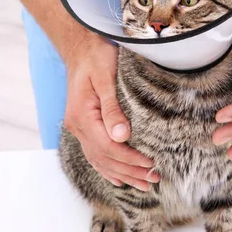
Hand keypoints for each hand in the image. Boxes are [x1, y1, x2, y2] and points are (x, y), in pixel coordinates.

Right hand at [63, 35, 158, 190]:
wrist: (81, 46)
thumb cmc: (96, 57)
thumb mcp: (105, 78)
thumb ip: (112, 108)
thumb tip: (122, 137)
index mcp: (82, 115)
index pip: (108, 147)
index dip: (130, 159)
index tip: (150, 165)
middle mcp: (77, 126)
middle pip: (104, 158)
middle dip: (129, 171)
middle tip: (153, 180)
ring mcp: (79, 127)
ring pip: (99, 160)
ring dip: (121, 174)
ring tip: (143, 185)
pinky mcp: (84, 125)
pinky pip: (94, 153)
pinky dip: (107, 168)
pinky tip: (119, 178)